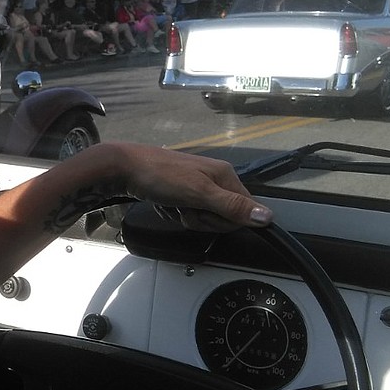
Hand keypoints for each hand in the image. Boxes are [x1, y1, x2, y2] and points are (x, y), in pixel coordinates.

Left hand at [110, 143, 271, 231]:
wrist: (122, 168)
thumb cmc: (160, 176)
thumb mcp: (199, 193)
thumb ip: (232, 206)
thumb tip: (267, 216)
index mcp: (224, 176)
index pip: (243, 212)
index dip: (223, 221)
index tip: (203, 213)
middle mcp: (213, 179)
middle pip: (221, 217)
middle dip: (200, 219)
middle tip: (184, 206)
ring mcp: (194, 186)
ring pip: (200, 217)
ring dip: (183, 216)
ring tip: (170, 203)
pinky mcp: (178, 193)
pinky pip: (183, 213)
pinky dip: (171, 213)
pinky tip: (162, 203)